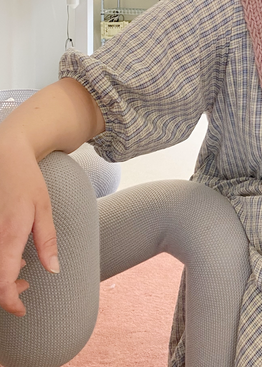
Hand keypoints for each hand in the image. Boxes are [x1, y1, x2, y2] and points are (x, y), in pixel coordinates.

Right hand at [0, 150, 58, 315]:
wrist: (5, 155)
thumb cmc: (26, 180)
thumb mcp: (43, 208)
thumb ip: (47, 240)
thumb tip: (53, 269)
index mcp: (8, 234)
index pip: (2, 281)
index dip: (9, 301)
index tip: (21, 310)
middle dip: (7, 291)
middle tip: (27, 287)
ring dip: (2, 277)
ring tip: (23, 274)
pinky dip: (0, 262)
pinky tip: (13, 257)